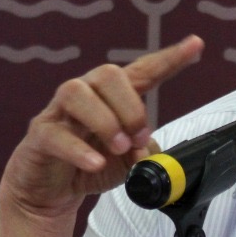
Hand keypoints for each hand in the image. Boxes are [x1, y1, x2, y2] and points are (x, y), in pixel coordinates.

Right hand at [0, 35, 204, 221]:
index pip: (143, 70)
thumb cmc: (90, 165)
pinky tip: (95, 163)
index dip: (169, 59)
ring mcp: (59, 112)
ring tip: (119, 148)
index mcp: (113, 96)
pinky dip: (80, 150)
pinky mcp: (40, 135)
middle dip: (131, 107)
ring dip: (105, 121)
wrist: (50, 191)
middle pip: (109, 74)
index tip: (195, 45)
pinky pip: (56, 134)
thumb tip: (147, 149)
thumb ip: (144, 152)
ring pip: (76, 93)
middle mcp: (86, 94)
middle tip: (138, 138)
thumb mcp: (128, 162)